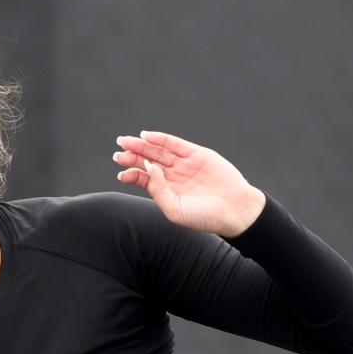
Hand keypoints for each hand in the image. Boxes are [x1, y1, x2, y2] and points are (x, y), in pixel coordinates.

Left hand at [114, 130, 266, 237]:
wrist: (234, 210)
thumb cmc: (204, 217)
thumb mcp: (174, 210)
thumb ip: (158, 190)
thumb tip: (147, 166)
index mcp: (168, 192)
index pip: (145, 179)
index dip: (131, 174)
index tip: (121, 172)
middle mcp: (174, 177)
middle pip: (149, 162)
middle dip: (133, 156)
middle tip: (118, 152)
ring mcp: (185, 164)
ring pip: (159, 152)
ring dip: (143, 146)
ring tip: (126, 142)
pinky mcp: (198, 154)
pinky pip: (175, 144)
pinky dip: (161, 139)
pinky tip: (145, 136)